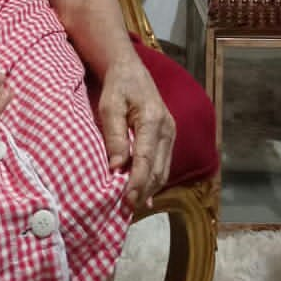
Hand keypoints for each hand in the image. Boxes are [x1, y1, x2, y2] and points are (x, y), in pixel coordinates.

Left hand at [97, 57, 174, 210]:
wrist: (130, 69)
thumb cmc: (117, 86)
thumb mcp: (109, 106)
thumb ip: (114, 136)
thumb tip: (116, 167)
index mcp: (152, 119)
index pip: (145, 159)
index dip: (136, 183)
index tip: (125, 201)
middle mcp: (167, 128)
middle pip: (157, 169)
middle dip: (142, 191)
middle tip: (125, 210)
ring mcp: (170, 132)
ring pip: (163, 169)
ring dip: (149, 189)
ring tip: (132, 206)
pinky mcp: (169, 136)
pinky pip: (163, 163)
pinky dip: (154, 180)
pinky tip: (144, 196)